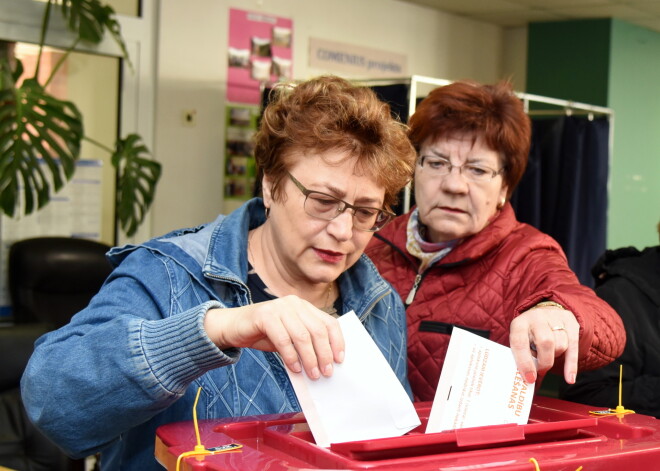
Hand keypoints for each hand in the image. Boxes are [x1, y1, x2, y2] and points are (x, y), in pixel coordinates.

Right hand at [203, 295, 344, 379]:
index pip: (329, 322)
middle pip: (318, 330)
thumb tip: (326, 363)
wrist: (234, 326)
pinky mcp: (265, 315)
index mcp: (304, 306)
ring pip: (302, 336)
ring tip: (312, 374)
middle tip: (326, 372)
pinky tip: (294, 368)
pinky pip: (283, 339)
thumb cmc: (265, 334)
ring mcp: (279, 307)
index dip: (337, 341)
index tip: (340, 360)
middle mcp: (294, 303)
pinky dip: (291, 356)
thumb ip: (306, 343)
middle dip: (324, 354)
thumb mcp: (290, 336)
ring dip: (309, 358)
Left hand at [509, 305, 578, 385]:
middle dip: (545, 362)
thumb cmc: (529, 333)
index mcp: (519, 323)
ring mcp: (555, 318)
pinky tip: (570, 378)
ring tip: (548, 356)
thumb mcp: (520, 339)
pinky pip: (573, 347)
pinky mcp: (570, 323)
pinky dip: (571, 365)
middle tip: (541, 371)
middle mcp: (537, 318)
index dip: (524, 362)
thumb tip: (528, 378)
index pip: (520, 343)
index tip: (530, 378)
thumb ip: (522, 355)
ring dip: (555, 357)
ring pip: (561, 346)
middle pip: (546, 343)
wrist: (545, 312)